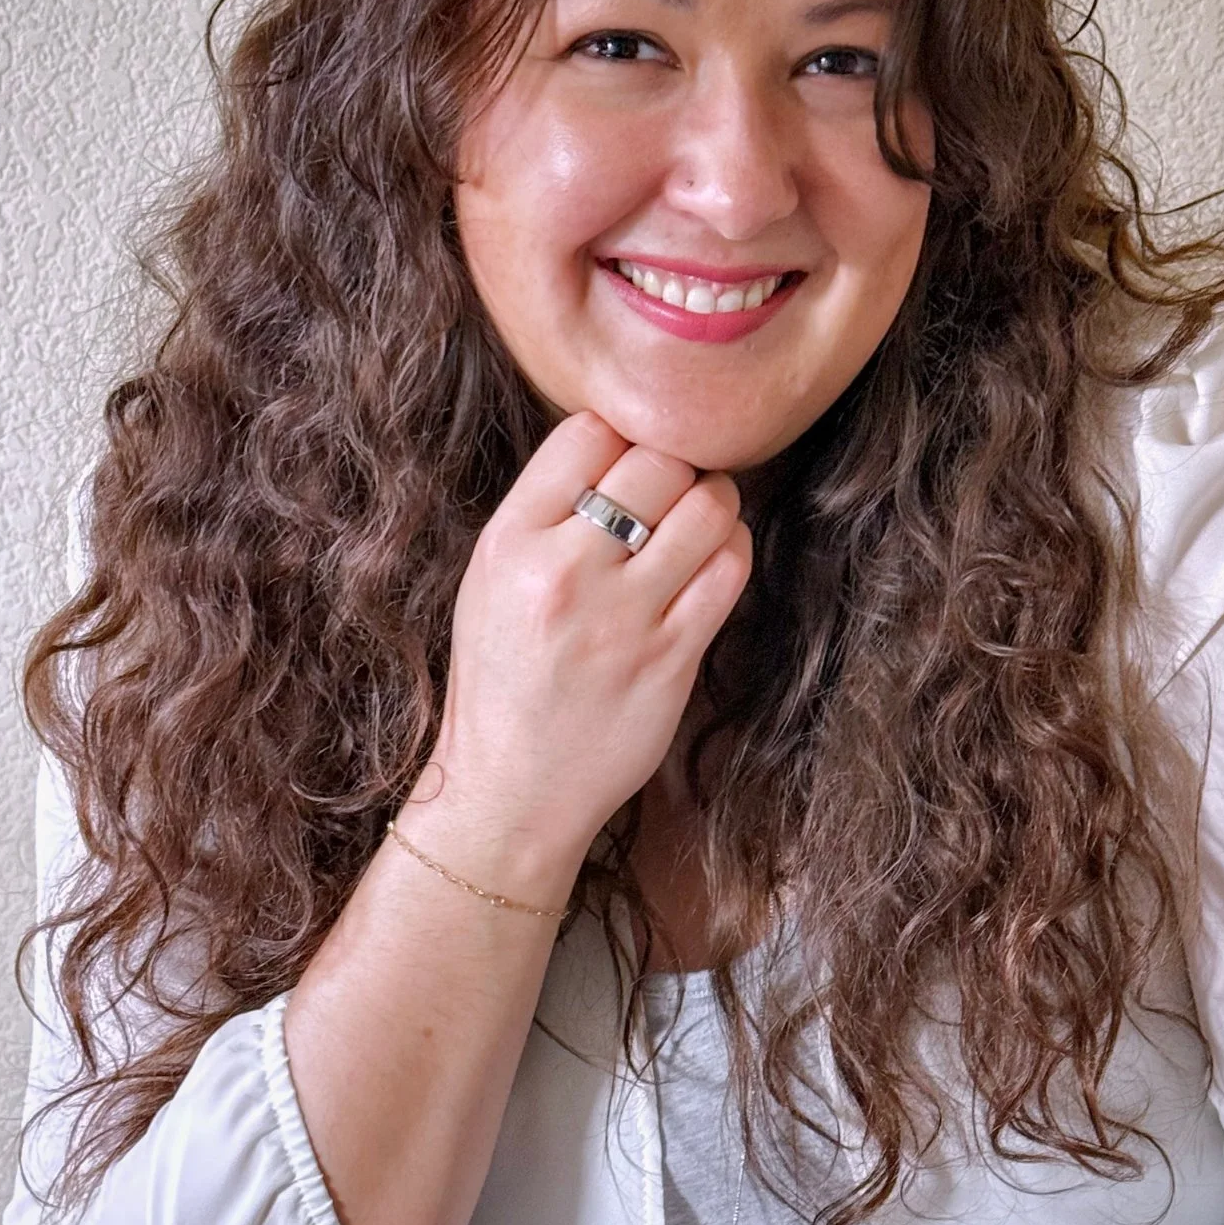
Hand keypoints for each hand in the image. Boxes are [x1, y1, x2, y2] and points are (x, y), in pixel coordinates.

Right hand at [420, 411, 751, 864]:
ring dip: (715, 504)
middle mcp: (563, 570)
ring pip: (706, 507)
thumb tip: (622, 448)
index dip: (620, 439)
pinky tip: (712, 563)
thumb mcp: (491, 581)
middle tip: (672, 496)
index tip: (627, 466)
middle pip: (656, 461)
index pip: (586, 433)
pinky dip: (732, 551)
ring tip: (699, 524)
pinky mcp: (670, 657)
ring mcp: (621, 616)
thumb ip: (546, 514)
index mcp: (508, 541)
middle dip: (675, 470)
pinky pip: (729, 569)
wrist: (511, 792)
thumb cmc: (503, 682)